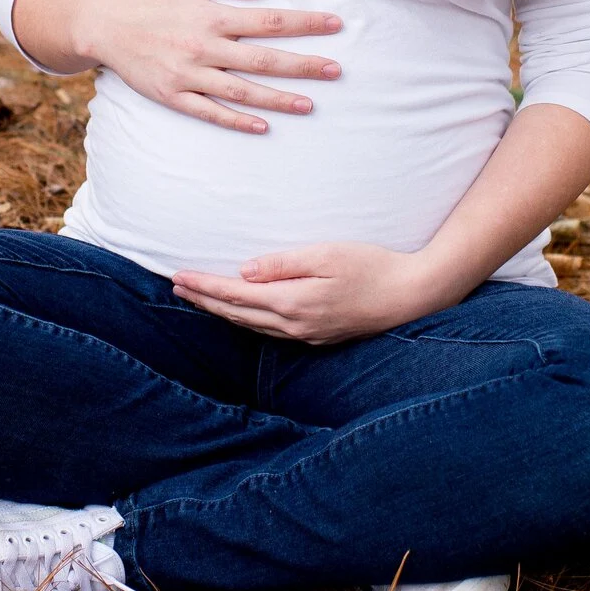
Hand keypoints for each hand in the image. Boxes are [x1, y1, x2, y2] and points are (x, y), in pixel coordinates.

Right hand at [69, 0, 341, 133]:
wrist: (104, 25)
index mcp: (211, 16)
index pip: (268, 20)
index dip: (304, 23)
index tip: (334, 25)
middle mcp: (202, 47)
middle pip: (262, 59)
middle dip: (302, 65)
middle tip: (335, 70)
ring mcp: (187, 74)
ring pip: (240, 91)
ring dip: (277, 99)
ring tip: (309, 104)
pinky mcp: (173, 95)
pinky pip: (209, 112)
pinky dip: (236, 120)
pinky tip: (263, 126)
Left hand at [172, 241, 465, 343]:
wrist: (412, 296)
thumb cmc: (372, 267)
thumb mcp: (327, 255)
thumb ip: (283, 264)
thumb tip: (245, 272)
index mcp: (293, 303)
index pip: (235, 295)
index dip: (204, 287)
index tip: (178, 277)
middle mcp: (295, 325)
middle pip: (237, 314)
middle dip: (205, 300)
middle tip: (177, 287)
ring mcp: (306, 334)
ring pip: (252, 325)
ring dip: (223, 311)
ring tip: (201, 299)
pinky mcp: (318, 335)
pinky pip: (270, 330)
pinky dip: (247, 320)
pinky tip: (242, 312)